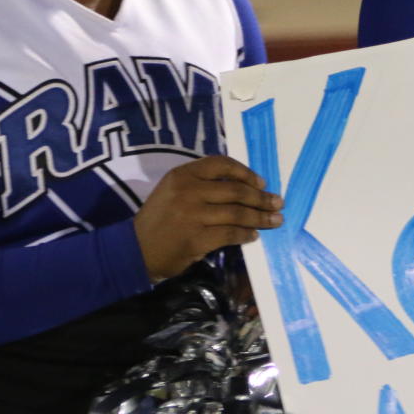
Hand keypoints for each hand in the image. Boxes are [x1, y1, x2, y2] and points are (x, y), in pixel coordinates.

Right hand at [133, 156, 282, 281]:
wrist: (135, 249)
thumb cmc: (159, 219)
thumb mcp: (173, 191)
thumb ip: (202, 185)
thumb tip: (243, 187)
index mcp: (182, 174)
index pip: (222, 164)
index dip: (246, 173)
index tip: (261, 183)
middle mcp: (188, 190)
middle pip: (235, 190)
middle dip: (261, 198)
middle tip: (278, 203)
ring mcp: (192, 215)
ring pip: (237, 212)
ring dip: (260, 218)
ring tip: (275, 221)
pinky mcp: (196, 238)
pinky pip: (230, 233)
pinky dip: (246, 234)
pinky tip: (254, 236)